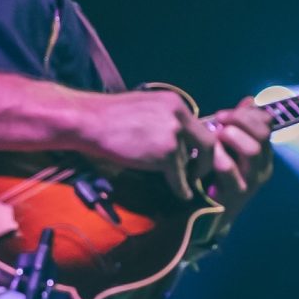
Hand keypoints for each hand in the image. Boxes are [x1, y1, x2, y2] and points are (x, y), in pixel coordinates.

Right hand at [79, 88, 220, 199]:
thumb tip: (178, 137)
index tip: (197, 157)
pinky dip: (182, 189)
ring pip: (188, 161)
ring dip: (183, 173)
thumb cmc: (110, 116)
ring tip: (180, 183)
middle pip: (207, 143)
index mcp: (176, 103)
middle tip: (198, 173)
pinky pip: (180, 177)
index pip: (199, 126)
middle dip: (206, 161)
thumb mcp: (146, 107)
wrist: (91, 121)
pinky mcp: (166, 154)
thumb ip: (166, 118)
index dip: (201, 144)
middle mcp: (179, 116)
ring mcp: (174, 135)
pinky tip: (182, 195)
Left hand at [199, 101, 274, 206]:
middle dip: (239, 121)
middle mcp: (262, 167)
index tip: (224, 114)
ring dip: (232, 137)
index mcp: (263, 153)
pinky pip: (230, 170)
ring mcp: (251, 182)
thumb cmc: (215, 175)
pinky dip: (219, 157)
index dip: (247, 113)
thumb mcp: (228, 146)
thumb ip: (239, 125)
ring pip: (252, 150)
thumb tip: (250, 100)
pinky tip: (209, 155)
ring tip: (215, 136)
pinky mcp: (234, 194)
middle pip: (262, 134)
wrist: (205, 215)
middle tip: (218, 120)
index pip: (266, 124)